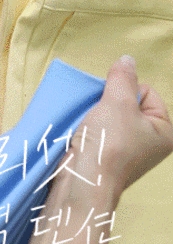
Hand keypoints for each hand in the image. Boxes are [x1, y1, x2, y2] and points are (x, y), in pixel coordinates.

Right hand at [57, 55, 172, 200]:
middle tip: (98, 114)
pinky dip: (88, 129)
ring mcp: (126, 153)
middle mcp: (149, 144)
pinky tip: (80, 131)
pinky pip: (98, 133)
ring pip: (110, 118)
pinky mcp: (105, 159)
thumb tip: (127, 60)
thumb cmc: (108, 144)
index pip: (147, 92)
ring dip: (95, 115)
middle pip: (128, 104)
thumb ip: (122, 77)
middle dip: (109, 104)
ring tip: (87, 123)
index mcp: (165, 132)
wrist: (82, 183)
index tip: (112, 107)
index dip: (126, 91)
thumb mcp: (118, 101)